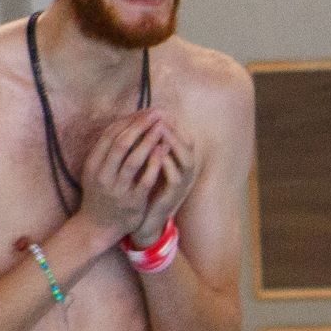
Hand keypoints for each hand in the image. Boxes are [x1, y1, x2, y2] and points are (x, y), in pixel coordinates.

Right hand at [76, 113, 177, 242]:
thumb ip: (108, 149)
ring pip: (133, 160)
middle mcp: (102, 175)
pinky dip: (155, 163)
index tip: (145, 110)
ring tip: (162, 127)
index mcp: (93, 164)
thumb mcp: (96, 170)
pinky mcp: (131, 201)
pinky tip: (164, 150)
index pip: (110, 134)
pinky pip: (145, 179)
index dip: (129, 120)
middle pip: (122, 143)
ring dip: (149, 140)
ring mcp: (116, 189)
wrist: (96, 226)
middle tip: (156, 113)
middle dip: (140, 125)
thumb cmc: (99, 193)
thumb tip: (128, 122)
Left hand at [122, 114, 195, 246]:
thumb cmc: (145, 191)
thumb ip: (150, 147)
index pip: (182, 136)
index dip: (172, 122)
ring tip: (159, 130)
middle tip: (160, 115)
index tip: (156, 109)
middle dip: (174, 128)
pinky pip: (174, 177)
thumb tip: (141, 123)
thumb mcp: (149, 166)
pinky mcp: (173, 196)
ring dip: (173, 142)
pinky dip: (166, 163)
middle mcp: (185, 172)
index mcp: (179, 163)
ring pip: (185, 158)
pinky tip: (155, 152)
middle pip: (188, 143)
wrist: (144, 221)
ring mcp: (182, 184)